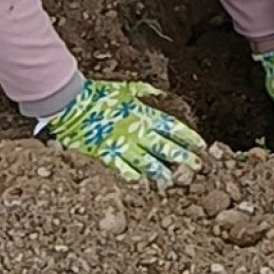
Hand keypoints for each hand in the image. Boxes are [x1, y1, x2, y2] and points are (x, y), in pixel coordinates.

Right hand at [43, 75, 203, 184]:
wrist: (72, 102)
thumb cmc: (97, 94)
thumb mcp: (125, 88)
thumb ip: (144, 92)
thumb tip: (159, 93)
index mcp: (142, 113)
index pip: (172, 126)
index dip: (187, 136)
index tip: (201, 145)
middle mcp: (136, 130)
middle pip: (165, 147)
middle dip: (182, 158)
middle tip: (197, 167)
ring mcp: (122, 144)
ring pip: (148, 162)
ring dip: (161, 172)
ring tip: (172, 182)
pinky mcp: (106, 155)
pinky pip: (123, 170)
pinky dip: (134, 177)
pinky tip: (143, 185)